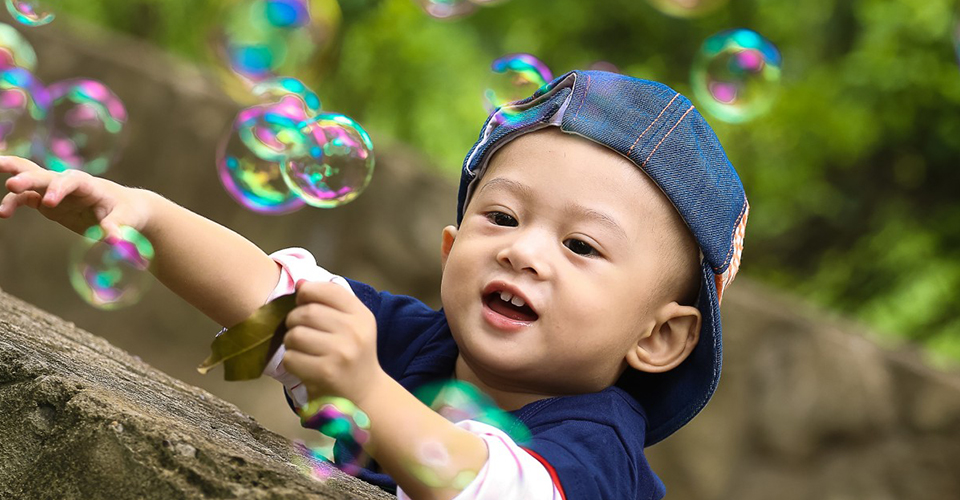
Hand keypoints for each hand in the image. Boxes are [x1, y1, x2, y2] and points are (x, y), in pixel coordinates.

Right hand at [0, 155, 148, 238]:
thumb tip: (115, 241)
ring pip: (30, 179)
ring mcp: (56, 191)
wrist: (126, 210)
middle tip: (12, 185)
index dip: (59, 189)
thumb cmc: (128, 211)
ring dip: (15, 183)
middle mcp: (69, 183)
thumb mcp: (127, 219)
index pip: (71, 181)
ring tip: (1, 205)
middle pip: (45, 175)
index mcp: (88, 185)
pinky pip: (27, 198)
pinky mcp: (48, 202)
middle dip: (28, 178)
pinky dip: (14, 203)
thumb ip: (117, 226)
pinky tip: (4, 213)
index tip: (49, 203)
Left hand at [282, 280, 383, 403]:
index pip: (327, 290)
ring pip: (295, 335)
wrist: (365, 394)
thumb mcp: (353, 325)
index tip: (304, 303)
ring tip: (302, 350)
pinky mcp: (325, 373)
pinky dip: (291, 362)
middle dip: (294, 321)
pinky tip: (304, 366)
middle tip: (300, 331)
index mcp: (362, 316)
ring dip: (291, 343)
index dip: (308, 292)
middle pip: (306, 312)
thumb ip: (330, 302)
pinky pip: (291, 358)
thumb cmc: (352, 355)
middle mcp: (354, 331)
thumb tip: (301, 283)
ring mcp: (341, 352)